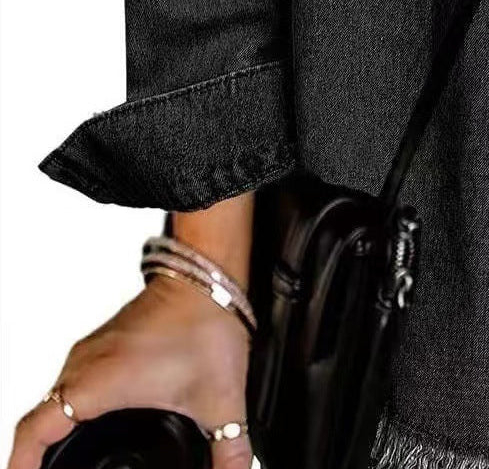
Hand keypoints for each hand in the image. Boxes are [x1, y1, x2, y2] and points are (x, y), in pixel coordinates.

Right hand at [7, 275, 251, 468]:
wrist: (210, 274)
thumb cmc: (206, 321)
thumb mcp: (220, 400)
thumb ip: (230, 448)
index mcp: (97, 382)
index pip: (34, 431)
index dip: (21, 464)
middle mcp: (84, 365)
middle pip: (39, 420)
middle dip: (37, 457)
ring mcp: (92, 351)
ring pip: (54, 398)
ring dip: (53, 431)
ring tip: (62, 462)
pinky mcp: (105, 343)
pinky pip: (71, 381)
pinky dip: (71, 408)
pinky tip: (91, 424)